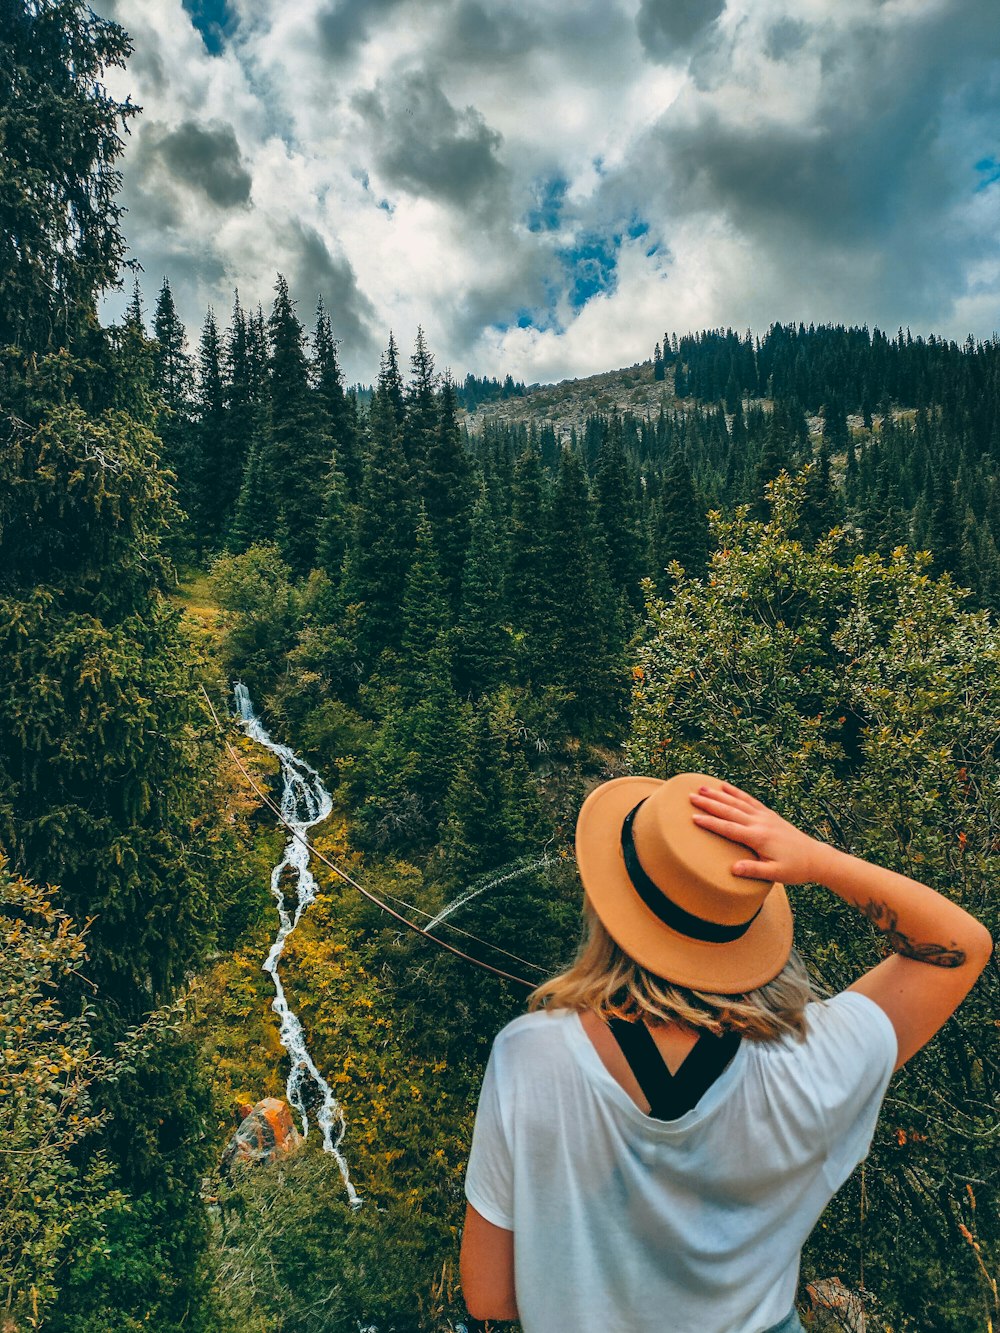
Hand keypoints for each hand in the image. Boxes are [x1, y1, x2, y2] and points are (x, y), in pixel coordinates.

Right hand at [689, 782, 827, 883]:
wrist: (815, 858)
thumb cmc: (795, 869)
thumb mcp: (775, 874)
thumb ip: (754, 871)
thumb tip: (733, 869)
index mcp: (759, 838)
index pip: (729, 828)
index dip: (711, 823)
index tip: (694, 818)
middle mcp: (760, 823)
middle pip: (730, 810)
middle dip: (709, 803)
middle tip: (691, 797)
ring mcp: (765, 817)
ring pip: (737, 802)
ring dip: (719, 794)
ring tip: (702, 787)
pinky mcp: (769, 815)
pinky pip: (749, 800)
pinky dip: (736, 792)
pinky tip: (725, 786)